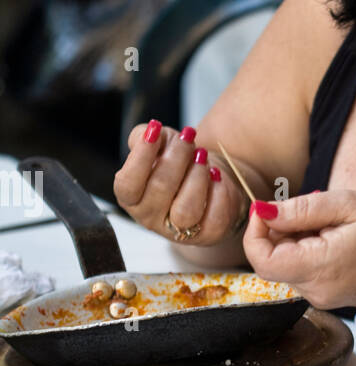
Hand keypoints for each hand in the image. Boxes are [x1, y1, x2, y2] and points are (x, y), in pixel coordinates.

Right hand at [114, 121, 243, 244]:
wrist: (211, 179)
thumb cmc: (179, 163)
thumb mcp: (158, 144)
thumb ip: (145, 136)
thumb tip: (148, 132)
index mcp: (131, 198)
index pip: (127, 185)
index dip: (140, 157)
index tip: (155, 130)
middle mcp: (150, 218)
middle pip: (160, 191)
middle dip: (176, 157)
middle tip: (188, 138)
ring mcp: (179, 231)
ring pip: (186, 210)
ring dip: (196, 177)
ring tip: (202, 156)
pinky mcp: (208, 235)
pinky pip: (215, 219)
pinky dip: (218, 192)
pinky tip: (216, 175)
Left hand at [242, 190, 355, 308]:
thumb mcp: (349, 205)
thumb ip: (302, 209)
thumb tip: (264, 212)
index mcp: (320, 268)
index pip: (261, 260)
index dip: (255, 232)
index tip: (268, 210)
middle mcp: (316, 290)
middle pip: (272, 261)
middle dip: (281, 232)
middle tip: (315, 212)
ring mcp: (321, 297)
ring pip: (287, 265)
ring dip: (297, 240)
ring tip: (332, 225)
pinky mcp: (326, 296)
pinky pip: (303, 272)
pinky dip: (309, 251)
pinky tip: (336, 239)